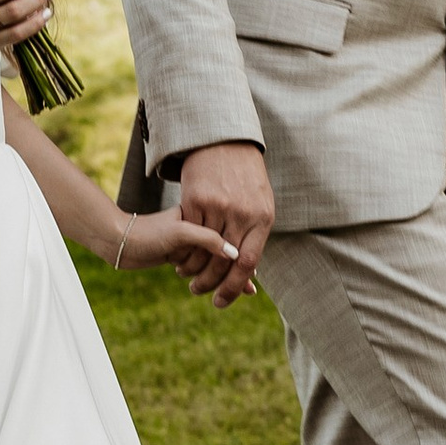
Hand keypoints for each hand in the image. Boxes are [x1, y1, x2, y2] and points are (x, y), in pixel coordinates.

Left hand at [113, 208, 251, 300]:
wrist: (119, 241)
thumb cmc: (147, 233)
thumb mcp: (179, 232)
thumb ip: (206, 239)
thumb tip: (233, 254)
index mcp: (202, 215)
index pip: (229, 238)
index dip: (242, 256)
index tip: (252, 274)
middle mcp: (200, 226)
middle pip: (227, 251)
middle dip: (239, 271)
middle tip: (251, 290)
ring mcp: (191, 241)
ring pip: (217, 261)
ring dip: (228, 276)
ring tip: (244, 292)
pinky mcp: (182, 252)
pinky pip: (205, 265)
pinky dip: (216, 275)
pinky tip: (224, 285)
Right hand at [173, 140, 275, 304]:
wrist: (224, 143)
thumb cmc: (245, 180)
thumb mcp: (259, 207)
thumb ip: (253, 241)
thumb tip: (249, 279)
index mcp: (262, 218)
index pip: (248, 262)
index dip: (235, 286)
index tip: (222, 301)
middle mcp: (242, 213)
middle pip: (226, 261)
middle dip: (214, 285)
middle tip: (203, 296)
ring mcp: (218, 205)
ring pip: (206, 250)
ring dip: (197, 273)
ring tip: (191, 284)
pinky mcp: (196, 199)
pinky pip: (190, 235)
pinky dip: (186, 253)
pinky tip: (183, 264)